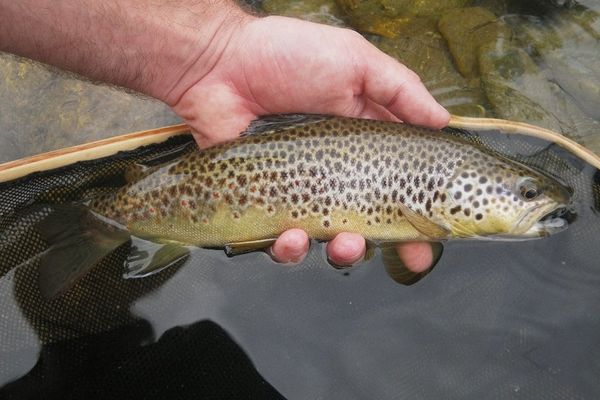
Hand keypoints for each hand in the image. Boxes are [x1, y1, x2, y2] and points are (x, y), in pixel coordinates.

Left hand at [168, 16, 448, 270]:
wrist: (219, 65)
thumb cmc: (287, 56)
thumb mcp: (355, 61)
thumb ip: (400, 90)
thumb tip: (444, 121)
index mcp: (361, 143)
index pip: (398, 183)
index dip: (419, 212)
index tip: (435, 236)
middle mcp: (334, 173)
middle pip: (370, 221)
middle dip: (392, 243)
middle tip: (405, 255)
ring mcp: (299, 192)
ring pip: (328, 239)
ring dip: (344, 252)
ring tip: (344, 243)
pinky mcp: (263, 204)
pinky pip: (280, 240)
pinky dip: (289, 248)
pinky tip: (290, 236)